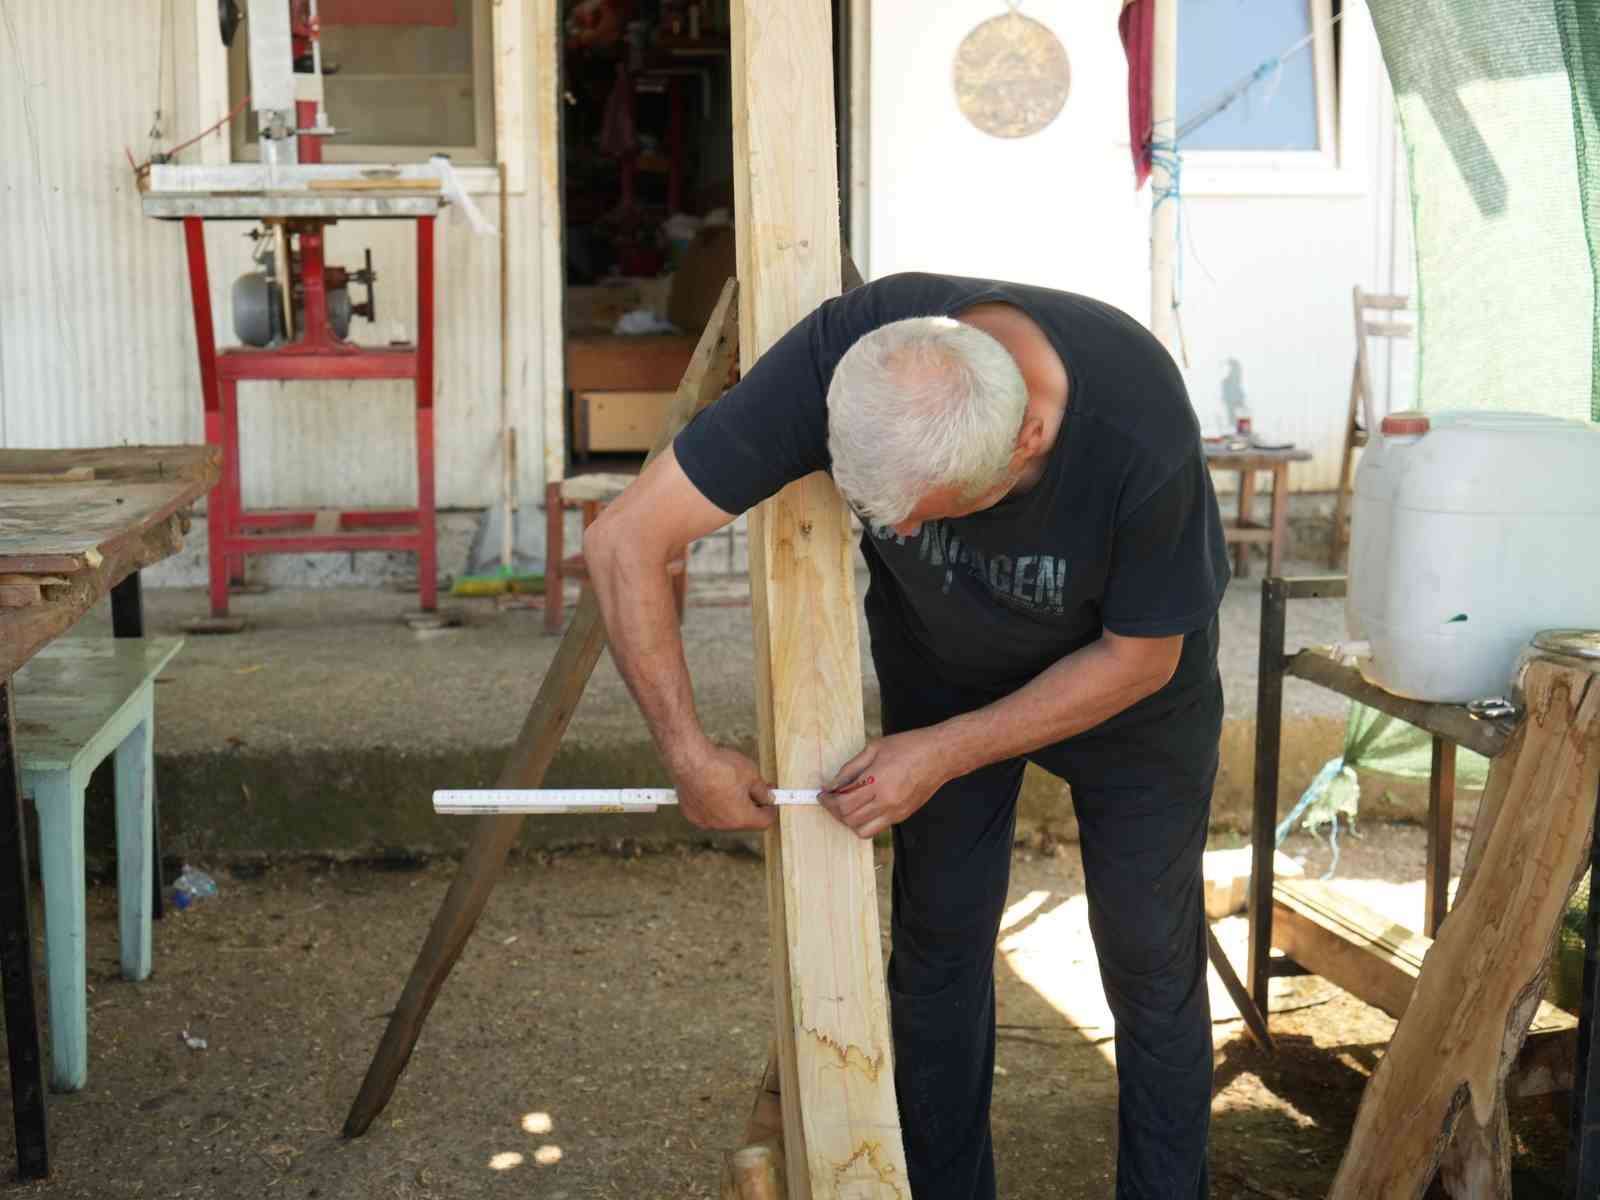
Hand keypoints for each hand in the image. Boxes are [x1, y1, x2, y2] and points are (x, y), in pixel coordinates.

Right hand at [671, 743, 775, 831]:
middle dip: (750, 805)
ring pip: (725, 817)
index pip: (764, 821)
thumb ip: (761, 790)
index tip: (770, 801)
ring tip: (729, 784)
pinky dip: (712, 804)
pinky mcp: (691, 814)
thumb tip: (767, 797)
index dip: (770, 810)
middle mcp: (723, 824)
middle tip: (752, 788)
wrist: (690, 760)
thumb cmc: (721, 766)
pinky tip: (711, 788)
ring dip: (730, 805)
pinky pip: (707, 813)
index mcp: (742, 818)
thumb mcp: (751, 774)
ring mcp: (705, 821)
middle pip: (743, 820)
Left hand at [819, 730, 952, 839]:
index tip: (823, 794)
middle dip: (835, 811)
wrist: (940, 755)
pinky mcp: (903, 816)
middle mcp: (886, 802)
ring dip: (849, 821)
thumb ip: (850, 769)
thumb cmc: (909, 746)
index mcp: (877, 782)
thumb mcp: (874, 748)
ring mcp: (896, 812)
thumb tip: (832, 784)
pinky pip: (877, 828)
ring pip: (862, 830)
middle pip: (849, 819)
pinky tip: (863, 807)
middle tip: (831, 799)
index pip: (843, 803)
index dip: (828, 801)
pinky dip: (865, 821)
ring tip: (847, 806)